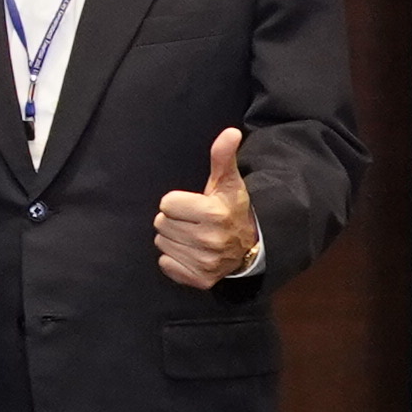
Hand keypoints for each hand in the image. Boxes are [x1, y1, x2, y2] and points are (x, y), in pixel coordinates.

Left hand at [155, 126, 257, 287]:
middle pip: (161, 224)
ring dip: (174, 238)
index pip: (166, 203)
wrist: (251, 245)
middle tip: (194, 221)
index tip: (196, 205)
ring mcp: (205, 263)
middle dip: (174, 220)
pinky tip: (191, 252)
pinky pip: (165, 264)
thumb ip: (223, 156)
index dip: (178, 202)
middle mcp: (210, 241)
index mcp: (214, 214)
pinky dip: (174, 259)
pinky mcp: (200, 279)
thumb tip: (231, 132)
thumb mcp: (228, 182)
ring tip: (194, 236)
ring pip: (162, 243)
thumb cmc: (232, 208)